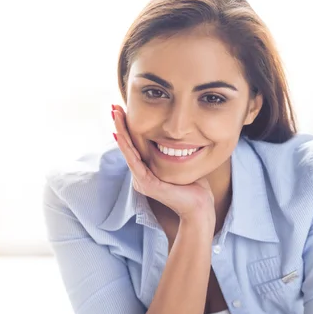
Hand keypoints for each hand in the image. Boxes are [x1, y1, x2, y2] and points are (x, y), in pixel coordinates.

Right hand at [112, 104, 215, 221]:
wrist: (199, 207)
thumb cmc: (194, 187)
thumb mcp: (181, 165)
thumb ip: (174, 153)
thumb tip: (177, 140)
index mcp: (147, 171)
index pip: (135, 146)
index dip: (128, 128)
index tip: (123, 110)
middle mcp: (141, 176)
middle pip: (128, 146)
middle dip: (120, 125)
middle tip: (113, 107)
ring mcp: (142, 181)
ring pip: (128, 152)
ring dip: (120, 132)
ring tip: (115, 115)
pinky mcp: (147, 184)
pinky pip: (135, 162)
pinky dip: (127, 147)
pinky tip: (120, 135)